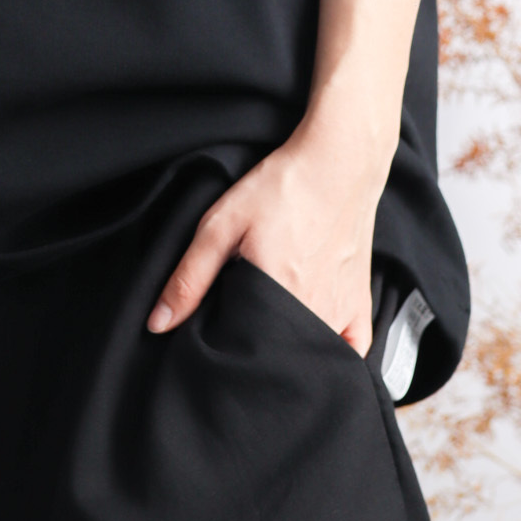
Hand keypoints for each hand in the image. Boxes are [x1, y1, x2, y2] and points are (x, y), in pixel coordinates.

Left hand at [147, 109, 390, 354]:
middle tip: (244, 321)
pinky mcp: (361, 304)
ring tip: (273, 324)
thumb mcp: (221, 225)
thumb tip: (159, 322)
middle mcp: (314, 311)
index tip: (217, 332)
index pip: (243, 350)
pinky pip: (352, 350)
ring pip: (310, 354)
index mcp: (276, 295)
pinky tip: (313, 342)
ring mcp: (342, 311)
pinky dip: (333, 352)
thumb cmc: (284, 188)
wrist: (338, 163)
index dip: (223, 348)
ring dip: (289, 351)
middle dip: (255, 351)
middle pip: (277, 357)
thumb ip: (189, 277)